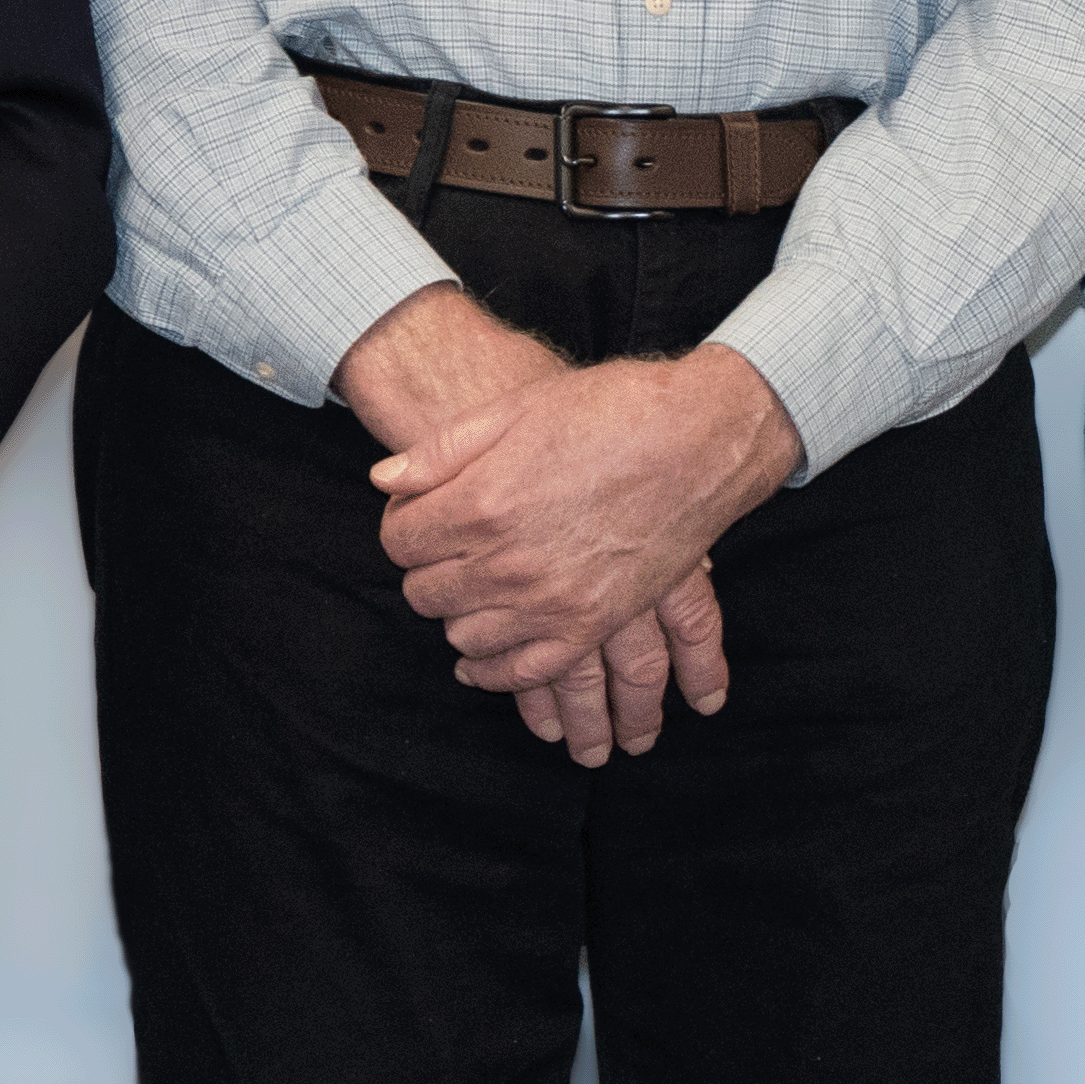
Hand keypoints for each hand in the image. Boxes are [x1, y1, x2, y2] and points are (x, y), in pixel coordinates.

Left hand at [355, 291, 779, 759]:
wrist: (701, 436)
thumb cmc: (610, 411)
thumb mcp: (516, 410)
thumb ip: (442, 451)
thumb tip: (383, 480)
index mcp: (480, 505)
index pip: (398, 541)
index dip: (404, 525)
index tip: (421, 516)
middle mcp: (507, 563)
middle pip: (425, 593)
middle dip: (429, 569)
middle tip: (450, 549)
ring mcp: (551, 601)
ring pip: (464, 637)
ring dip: (460, 615)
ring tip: (476, 590)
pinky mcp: (593, 624)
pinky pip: (525, 672)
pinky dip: (497, 673)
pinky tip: (485, 661)